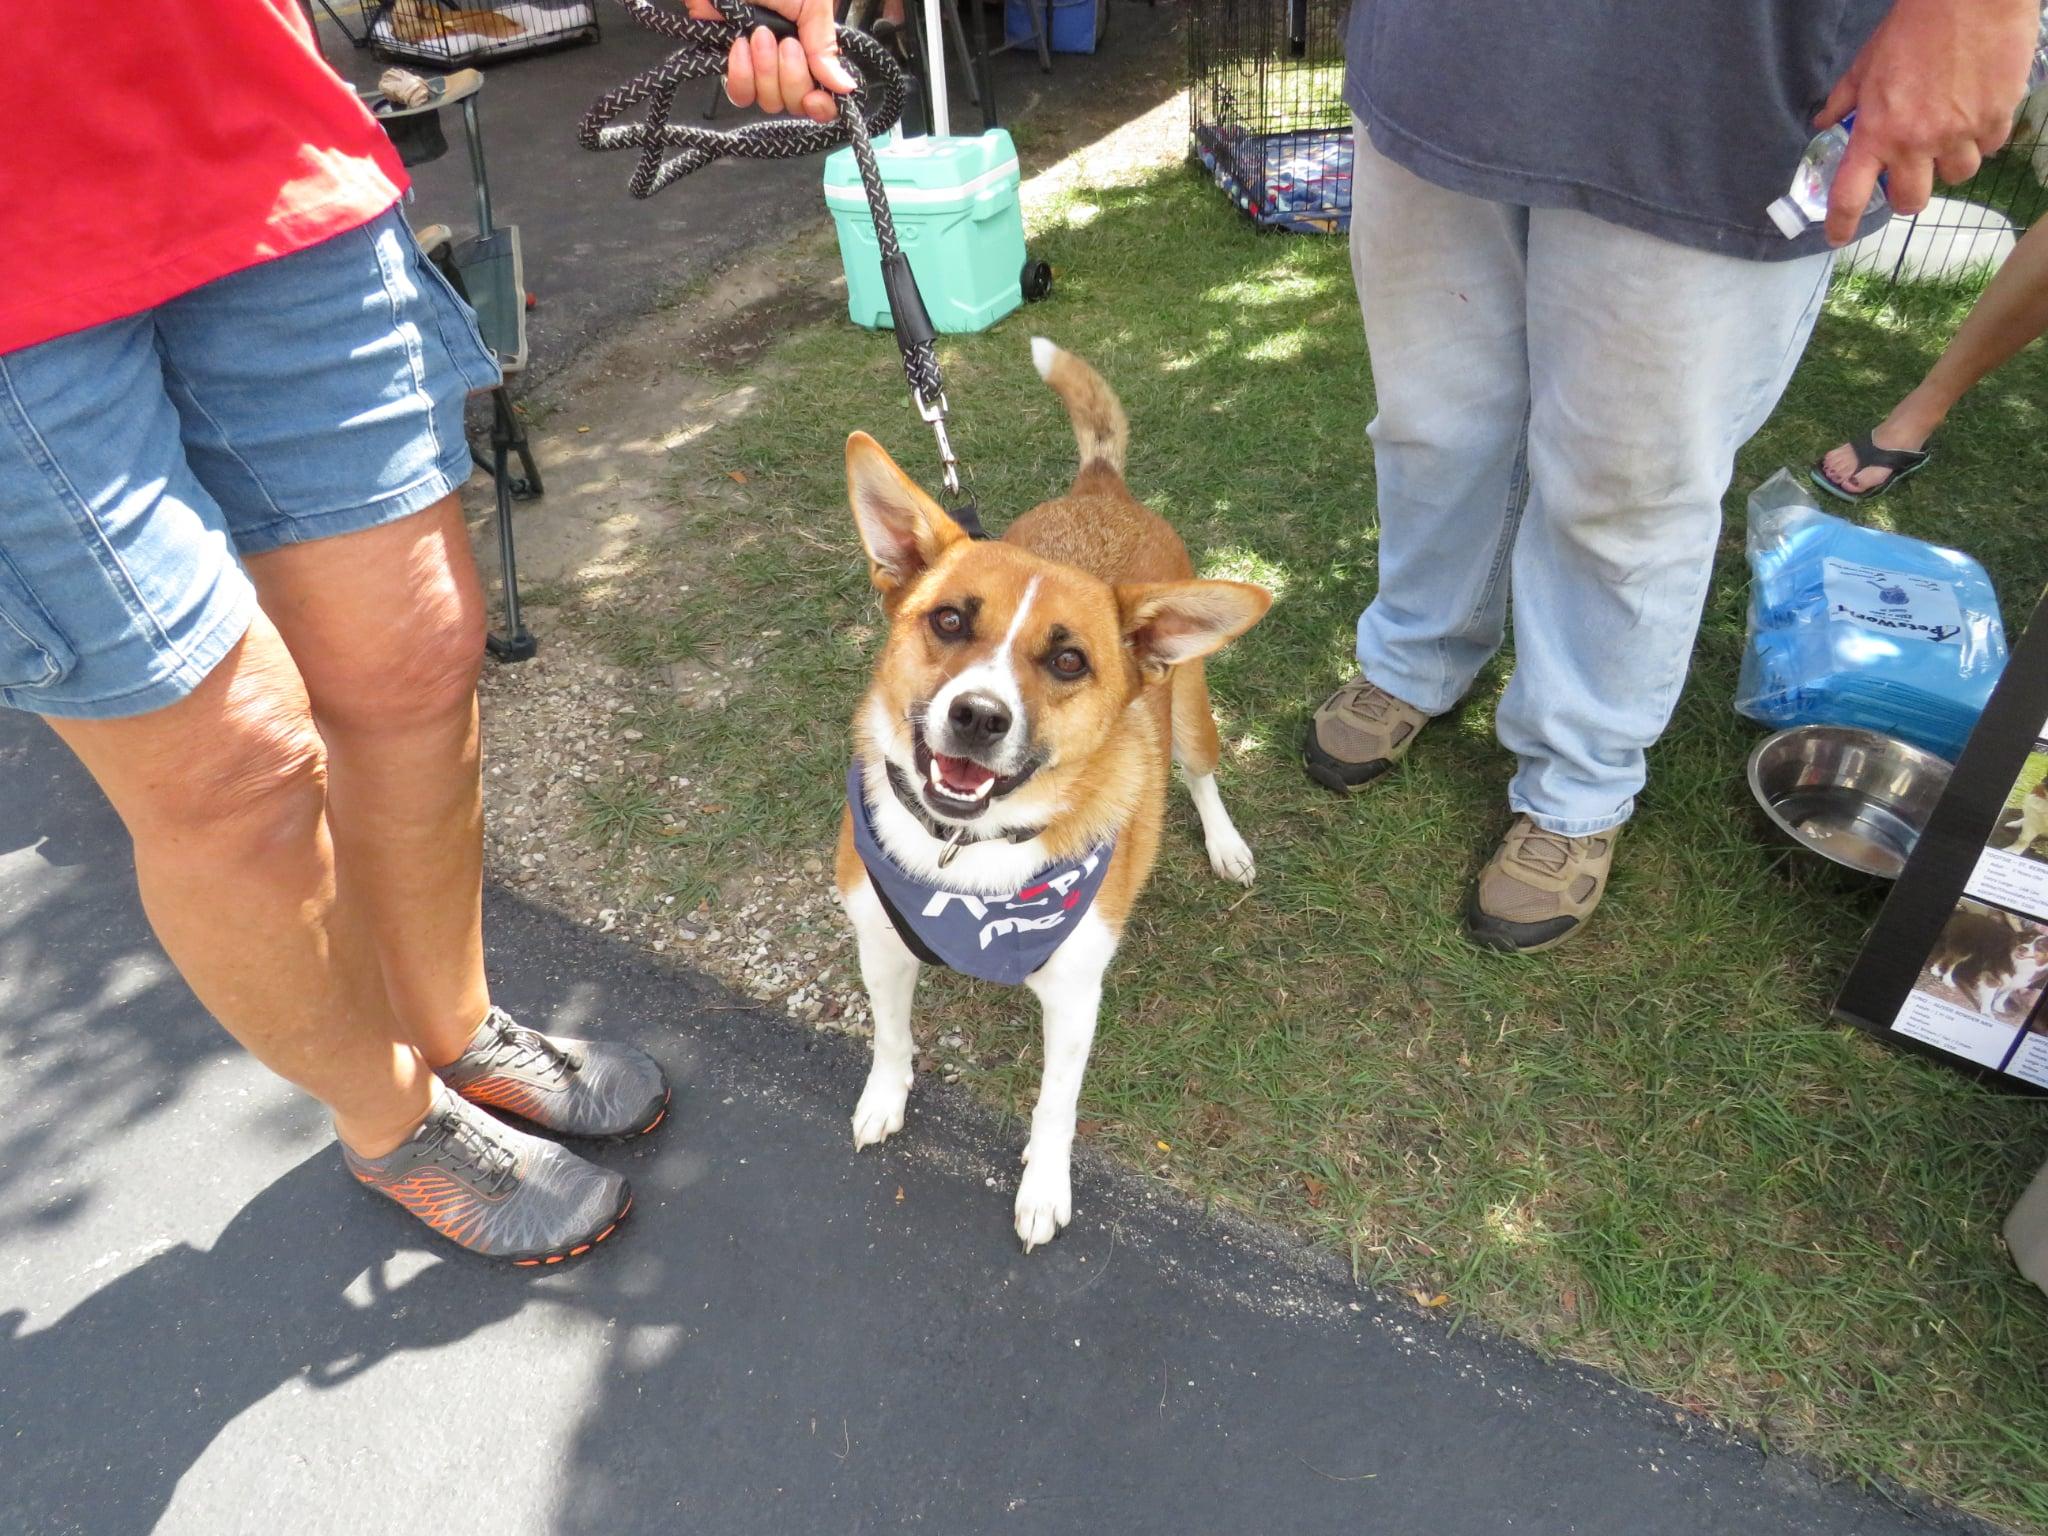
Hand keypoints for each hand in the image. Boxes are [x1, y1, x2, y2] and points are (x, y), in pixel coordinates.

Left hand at [682, 0, 857, 124]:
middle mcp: (784, 62)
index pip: (820, 95)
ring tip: (760, 36)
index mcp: (808, 48)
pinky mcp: (726, 63)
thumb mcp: (811, 4)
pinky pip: (739, 92)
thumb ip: (825, 47)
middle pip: (794, 104)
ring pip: (768, 101)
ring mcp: (755, 65)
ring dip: (766, 72)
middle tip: (787, 44)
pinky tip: (740, 45)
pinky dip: (741, 72)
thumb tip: (845, 87)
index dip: (820, 107)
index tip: (815, 98)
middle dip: (791, 77)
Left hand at [1815, 0, 2038, 245]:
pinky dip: (1982, 137)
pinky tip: (1976, 112)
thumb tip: (1824, 122)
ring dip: (1949, 163)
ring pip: (1957, 176)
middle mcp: (1915, 142)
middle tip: (1908, 176)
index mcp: (1876, 132)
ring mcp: (1959, 133)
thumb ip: (1844, 100)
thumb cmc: (1912, 27)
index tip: (1836, 237)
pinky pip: (1989, 146)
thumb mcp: (1865, 64)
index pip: (1850, 195)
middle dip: (1908, 195)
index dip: (1841, 223)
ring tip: (1948, 134)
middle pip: (1911, 201)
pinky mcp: (1996, 118)